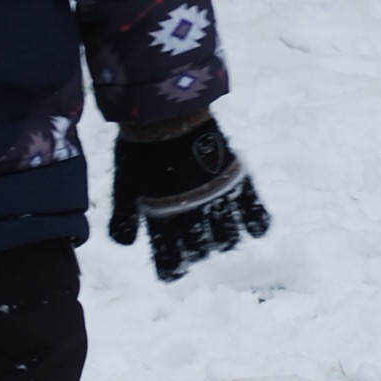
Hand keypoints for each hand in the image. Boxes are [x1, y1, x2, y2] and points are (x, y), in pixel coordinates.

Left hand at [107, 115, 270, 283]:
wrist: (166, 111)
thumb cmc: (141, 146)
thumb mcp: (124, 183)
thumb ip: (123, 217)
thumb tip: (126, 244)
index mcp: (162, 219)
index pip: (171, 263)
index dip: (172, 269)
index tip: (173, 268)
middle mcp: (191, 215)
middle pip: (201, 252)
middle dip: (197, 250)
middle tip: (194, 237)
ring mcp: (216, 198)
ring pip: (228, 239)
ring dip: (223, 239)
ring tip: (218, 229)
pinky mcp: (236, 181)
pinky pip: (255, 215)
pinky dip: (257, 225)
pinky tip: (254, 228)